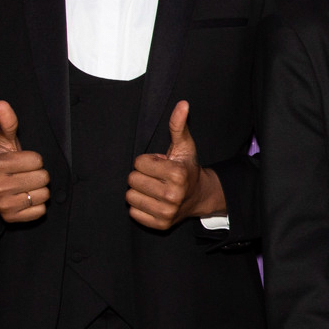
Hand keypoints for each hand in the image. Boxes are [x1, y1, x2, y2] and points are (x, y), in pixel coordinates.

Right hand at [0, 101, 48, 222]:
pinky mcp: (11, 218)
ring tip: (24, 185)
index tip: (20, 161)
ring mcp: (5, 204)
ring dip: (38, 189)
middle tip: (23, 174)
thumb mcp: (0, 140)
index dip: (32, 159)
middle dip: (37, 174)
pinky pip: (40, 211)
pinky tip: (25, 197)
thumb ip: (6, 122)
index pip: (37, 160)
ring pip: (44, 195)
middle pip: (43, 178)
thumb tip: (2, 104)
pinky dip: (37, 205)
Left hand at [127, 101, 224, 229]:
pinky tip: (153, 201)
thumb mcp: (184, 145)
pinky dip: (140, 206)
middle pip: (132, 180)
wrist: (198, 196)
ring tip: (154, 188)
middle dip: (141, 176)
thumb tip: (182, 104)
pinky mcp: (160, 224)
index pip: (138, 163)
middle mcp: (173, 195)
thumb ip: (178, 125)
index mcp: (177, 174)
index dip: (147, 161)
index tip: (160, 164)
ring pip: (130, 197)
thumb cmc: (187, 167)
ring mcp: (166, 212)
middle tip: (156, 177)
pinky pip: (133, 212)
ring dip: (139, 191)